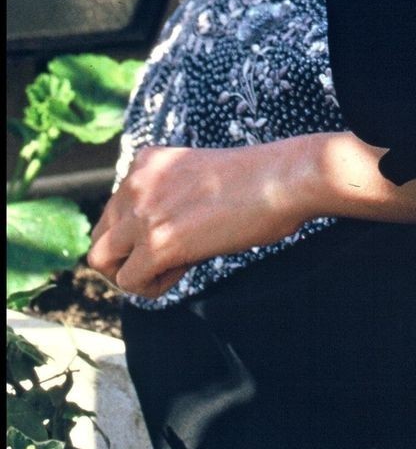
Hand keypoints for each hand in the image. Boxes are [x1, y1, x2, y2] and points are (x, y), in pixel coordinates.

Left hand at [87, 139, 322, 298]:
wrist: (283, 179)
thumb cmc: (258, 179)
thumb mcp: (198, 174)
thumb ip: (167, 195)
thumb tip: (155, 237)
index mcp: (146, 161)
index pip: (114, 211)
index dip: (141, 232)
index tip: (177, 231)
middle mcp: (136, 182)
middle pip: (99, 237)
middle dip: (126, 256)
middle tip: (166, 259)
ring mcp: (143, 212)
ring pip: (101, 260)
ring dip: (131, 273)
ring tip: (170, 267)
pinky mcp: (157, 242)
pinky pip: (129, 282)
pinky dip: (152, 287)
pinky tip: (184, 271)